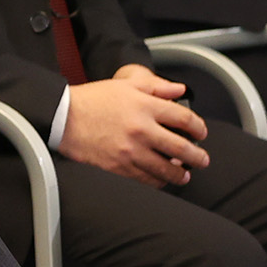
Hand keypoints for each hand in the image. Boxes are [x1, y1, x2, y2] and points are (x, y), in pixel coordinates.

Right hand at [60, 66, 209, 187]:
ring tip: (185, 174)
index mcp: (145, 106)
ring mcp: (131, 151)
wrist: (64, 118)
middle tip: (202, 159)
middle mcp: (142, 129)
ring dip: (180, 174)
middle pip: (181, 147)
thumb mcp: (126, 85)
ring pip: (166, 169)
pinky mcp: (120, 166)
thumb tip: (179, 90)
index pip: (183, 118)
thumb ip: (156, 87)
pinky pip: (147, 180)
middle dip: (197, 156)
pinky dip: (158, 182)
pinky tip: (162, 180)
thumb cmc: (93, 100)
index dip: (198, 127)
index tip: (201, 133)